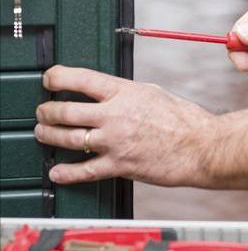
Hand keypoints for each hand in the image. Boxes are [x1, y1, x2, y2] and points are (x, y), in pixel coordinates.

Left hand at [35, 65, 216, 186]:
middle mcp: (115, 116)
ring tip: (43, 133)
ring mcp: (115, 141)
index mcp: (125, 93)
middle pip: (66, 110)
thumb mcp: (153, 93)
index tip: (49, 78)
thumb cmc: (184, 120)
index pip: (81, 79)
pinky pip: (85, 170)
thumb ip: (126, 93)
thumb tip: (108, 93)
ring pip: (69, 138)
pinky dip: (67, 173)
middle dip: (47, 110)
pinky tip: (58, 172)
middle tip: (42, 111)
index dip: (57, 77)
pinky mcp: (119, 165)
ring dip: (49, 136)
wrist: (201, 147)